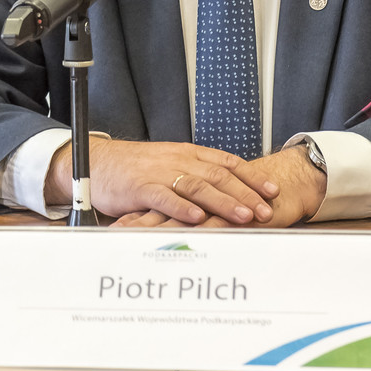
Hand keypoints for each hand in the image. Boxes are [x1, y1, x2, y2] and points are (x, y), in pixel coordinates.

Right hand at [110, 145, 326, 227]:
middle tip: (266, 210)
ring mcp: (158, 173)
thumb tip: (226, 189)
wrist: (97, 160)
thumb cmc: (134, 166)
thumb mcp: (169, 163)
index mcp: (186, 153)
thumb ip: (194, 173)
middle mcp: (177, 160)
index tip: (272, 190)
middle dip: (245, 193)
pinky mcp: (140, 187)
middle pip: (217, 175)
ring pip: (197, 186)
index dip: (251, 176)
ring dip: (222, 201)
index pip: (226, 162)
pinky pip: (164, 197)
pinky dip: (182, 208)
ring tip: (243, 215)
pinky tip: (197, 217)